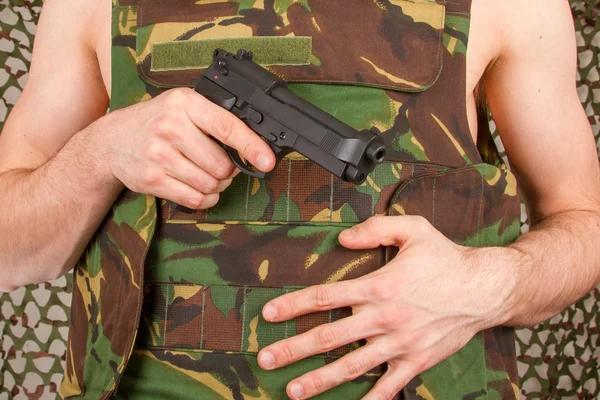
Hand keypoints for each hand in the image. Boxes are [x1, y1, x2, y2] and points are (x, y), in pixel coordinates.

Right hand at [102, 88, 274, 208]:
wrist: (113, 140)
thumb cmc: (157, 122)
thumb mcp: (183, 107)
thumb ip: (215, 119)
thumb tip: (255, 144)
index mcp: (185, 103)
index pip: (226, 126)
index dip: (251, 146)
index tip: (267, 161)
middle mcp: (170, 126)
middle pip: (222, 165)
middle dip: (228, 172)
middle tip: (222, 167)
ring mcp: (159, 154)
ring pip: (210, 185)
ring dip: (217, 187)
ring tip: (208, 176)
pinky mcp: (151, 179)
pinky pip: (194, 200)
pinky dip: (205, 199)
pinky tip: (200, 190)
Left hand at [257, 215, 516, 398]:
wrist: (485, 289)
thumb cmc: (446, 258)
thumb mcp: (413, 229)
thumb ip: (375, 229)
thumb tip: (342, 239)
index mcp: (378, 287)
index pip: (325, 297)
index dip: (293, 305)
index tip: (268, 314)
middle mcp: (384, 319)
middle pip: (329, 337)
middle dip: (294, 350)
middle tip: (265, 360)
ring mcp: (399, 345)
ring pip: (352, 367)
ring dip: (320, 381)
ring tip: (293, 392)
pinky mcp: (416, 362)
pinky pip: (389, 387)